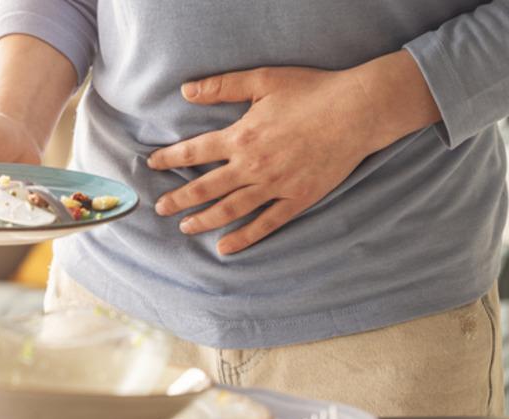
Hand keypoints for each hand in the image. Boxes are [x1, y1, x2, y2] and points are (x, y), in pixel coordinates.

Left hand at [148, 50, 439, 254]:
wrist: (356, 112)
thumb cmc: (311, 91)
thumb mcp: (262, 80)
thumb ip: (222, 87)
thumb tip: (186, 90)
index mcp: (241, 136)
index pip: (194, 152)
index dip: (170, 158)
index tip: (153, 164)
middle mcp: (252, 166)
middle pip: (206, 187)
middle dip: (180, 198)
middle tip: (161, 208)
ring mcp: (275, 186)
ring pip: (230, 210)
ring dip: (204, 220)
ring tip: (186, 228)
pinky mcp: (297, 199)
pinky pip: (266, 224)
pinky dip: (244, 237)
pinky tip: (226, 248)